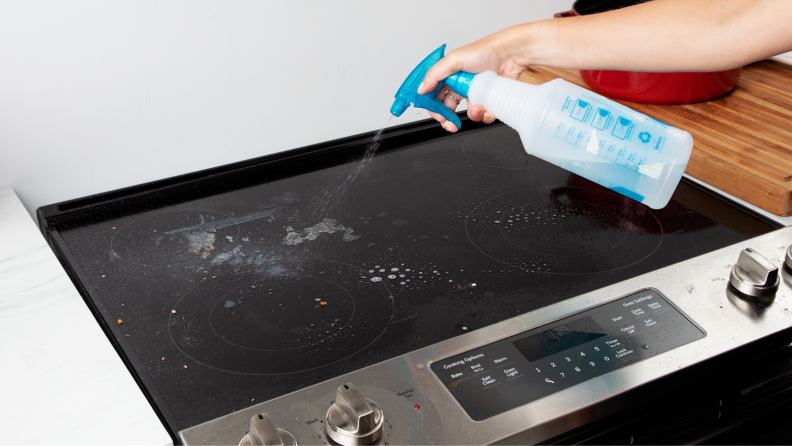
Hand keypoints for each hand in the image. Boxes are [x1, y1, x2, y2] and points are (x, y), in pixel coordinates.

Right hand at [417, 25, 532, 131]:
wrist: (511, 54)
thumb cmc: (485, 51)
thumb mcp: (454, 60)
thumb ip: (435, 75)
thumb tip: (421, 89)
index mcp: (448, 75)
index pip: (434, 94)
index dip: (433, 106)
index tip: (436, 115)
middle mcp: (460, 84)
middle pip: (448, 107)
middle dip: (448, 118)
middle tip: (450, 123)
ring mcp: (474, 92)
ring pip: (468, 113)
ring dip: (472, 114)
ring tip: (478, 108)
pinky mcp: (488, 98)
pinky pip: (484, 113)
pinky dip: (486, 114)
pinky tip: (488, 108)